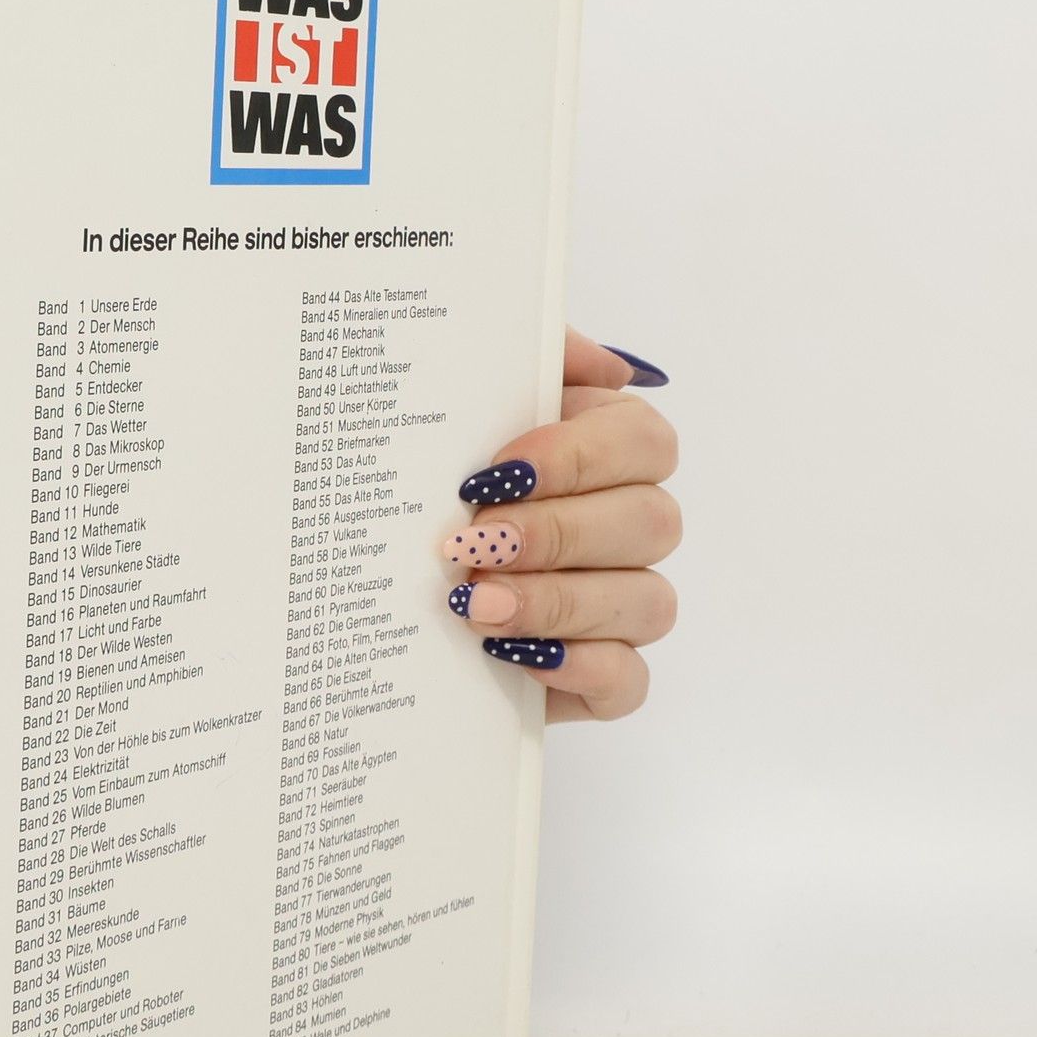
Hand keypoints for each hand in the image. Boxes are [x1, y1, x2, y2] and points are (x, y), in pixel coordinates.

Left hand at [441, 329, 678, 722]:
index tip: (496, 473)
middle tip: (473, 541)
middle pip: (651, 523)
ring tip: (474, 604)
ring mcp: (625, 603)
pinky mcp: (603, 675)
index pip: (644, 442)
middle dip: (557, 534)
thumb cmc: (437, 477)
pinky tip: (513, 656)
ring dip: (558, 602)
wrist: (384, 581)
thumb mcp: (465, 399)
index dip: (578, 457)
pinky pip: (629, 680)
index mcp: (610, 451)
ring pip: (648, 602)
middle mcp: (631, 525)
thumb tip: (607, 365)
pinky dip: (579, 669)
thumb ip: (531, 356)